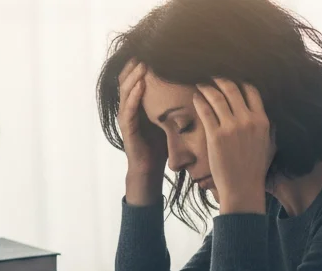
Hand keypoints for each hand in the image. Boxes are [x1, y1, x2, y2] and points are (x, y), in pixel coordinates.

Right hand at [118, 59, 166, 204]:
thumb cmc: (161, 146)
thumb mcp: (169, 120)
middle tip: (144, 50)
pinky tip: (140, 85)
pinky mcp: (127, 129)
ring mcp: (126, 118)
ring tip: (142, 63)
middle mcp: (130, 108)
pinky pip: (128, 109)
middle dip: (136, 65)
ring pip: (126, 91)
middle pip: (128, 80)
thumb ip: (175, 104)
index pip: (138, 78)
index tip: (154, 49)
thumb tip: (195, 86)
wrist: (150, 170)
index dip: (143, 64)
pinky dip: (134, 96)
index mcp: (139, 105)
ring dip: (134, 76)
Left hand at [194, 78, 272, 213]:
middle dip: (220, 78)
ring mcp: (231, 127)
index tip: (231, 78)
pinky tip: (196, 97)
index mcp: (262, 120)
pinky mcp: (215, 135)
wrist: (243, 187)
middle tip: (212, 76)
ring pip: (216, 96)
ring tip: (201, 84)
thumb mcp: (269, 144)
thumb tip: (265, 112)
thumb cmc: (255, 168)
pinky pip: (205, 110)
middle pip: (232, 88)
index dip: (240, 80)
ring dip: (207, 87)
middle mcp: (247, 120)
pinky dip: (199, 100)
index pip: (251, 90)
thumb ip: (268, 126)